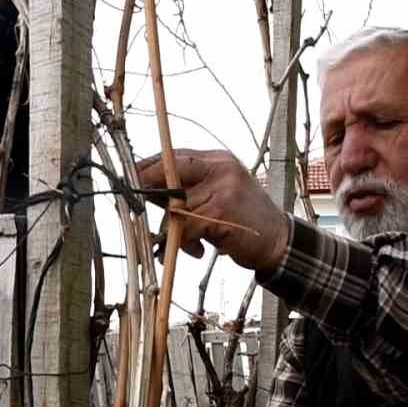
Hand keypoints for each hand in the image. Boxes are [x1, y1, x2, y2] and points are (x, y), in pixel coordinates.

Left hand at [135, 149, 292, 272]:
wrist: (279, 240)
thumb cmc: (243, 219)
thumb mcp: (218, 194)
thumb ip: (188, 189)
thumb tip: (146, 191)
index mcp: (217, 159)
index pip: (174, 154)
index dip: (147, 166)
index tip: (128, 178)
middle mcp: (221, 167)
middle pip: (169, 171)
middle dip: (146, 188)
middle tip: (133, 205)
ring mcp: (222, 187)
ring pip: (174, 206)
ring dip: (171, 231)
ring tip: (187, 244)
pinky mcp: (221, 210)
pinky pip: (185, 227)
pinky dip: (183, 244)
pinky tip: (196, 251)